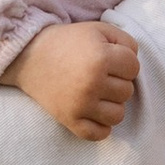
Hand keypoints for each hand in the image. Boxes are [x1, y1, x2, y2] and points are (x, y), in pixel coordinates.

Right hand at [5, 21, 140, 143]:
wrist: (29, 56)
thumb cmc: (68, 41)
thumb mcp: (99, 30)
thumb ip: (126, 41)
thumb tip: (135, 63)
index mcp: (101, 58)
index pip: (134, 68)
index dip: (125, 62)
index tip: (110, 59)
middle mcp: (92, 83)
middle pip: (127, 92)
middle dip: (117, 82)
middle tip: (99, 75)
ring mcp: (81, 105)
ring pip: (118, 115)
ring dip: (111, 104)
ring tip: (98, 94)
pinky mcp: (70, 120)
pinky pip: (99, 134)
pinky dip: (100, 126)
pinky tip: (94, 112)